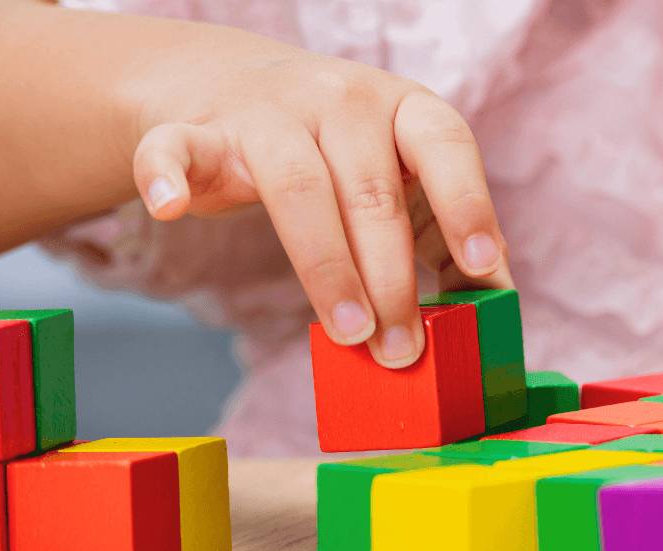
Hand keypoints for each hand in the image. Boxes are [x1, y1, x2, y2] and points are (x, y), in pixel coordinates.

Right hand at [130, 27, 512, 367]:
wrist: (231, 89)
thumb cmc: (334, 153)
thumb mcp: (397, 175)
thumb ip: (439, 230)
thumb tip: (495, 300)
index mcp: (399, 106)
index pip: (445, 146)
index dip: (467, 204)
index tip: (481, 266)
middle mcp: (339, 99)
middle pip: (371, 191)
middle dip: (391, 279)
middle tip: (401, 349)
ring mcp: (266, 113)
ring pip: (297, 186)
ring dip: (325, 267)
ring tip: (349, 333)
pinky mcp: (199, 133)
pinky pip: (177, 149)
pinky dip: (167, 176)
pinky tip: (168, 208)